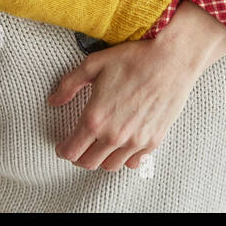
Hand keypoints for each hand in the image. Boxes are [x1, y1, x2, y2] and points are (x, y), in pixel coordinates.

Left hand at [47, 2, 225, 171]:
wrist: (171, 60)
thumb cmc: (132, 59)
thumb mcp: (93, 65)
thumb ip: (69, 85)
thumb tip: (53, 101)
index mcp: (95, 118)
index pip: (71, 150)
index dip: (62, 150)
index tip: (62, 145)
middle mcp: (114, 135)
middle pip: (88, 163)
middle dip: (79, 157)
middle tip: (78, 146)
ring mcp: (135, 141)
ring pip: (110, 166)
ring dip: (101, 159)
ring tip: (99, 146)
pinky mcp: (153, 141)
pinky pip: (134, 162)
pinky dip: (124, 158)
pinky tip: (122, 145)